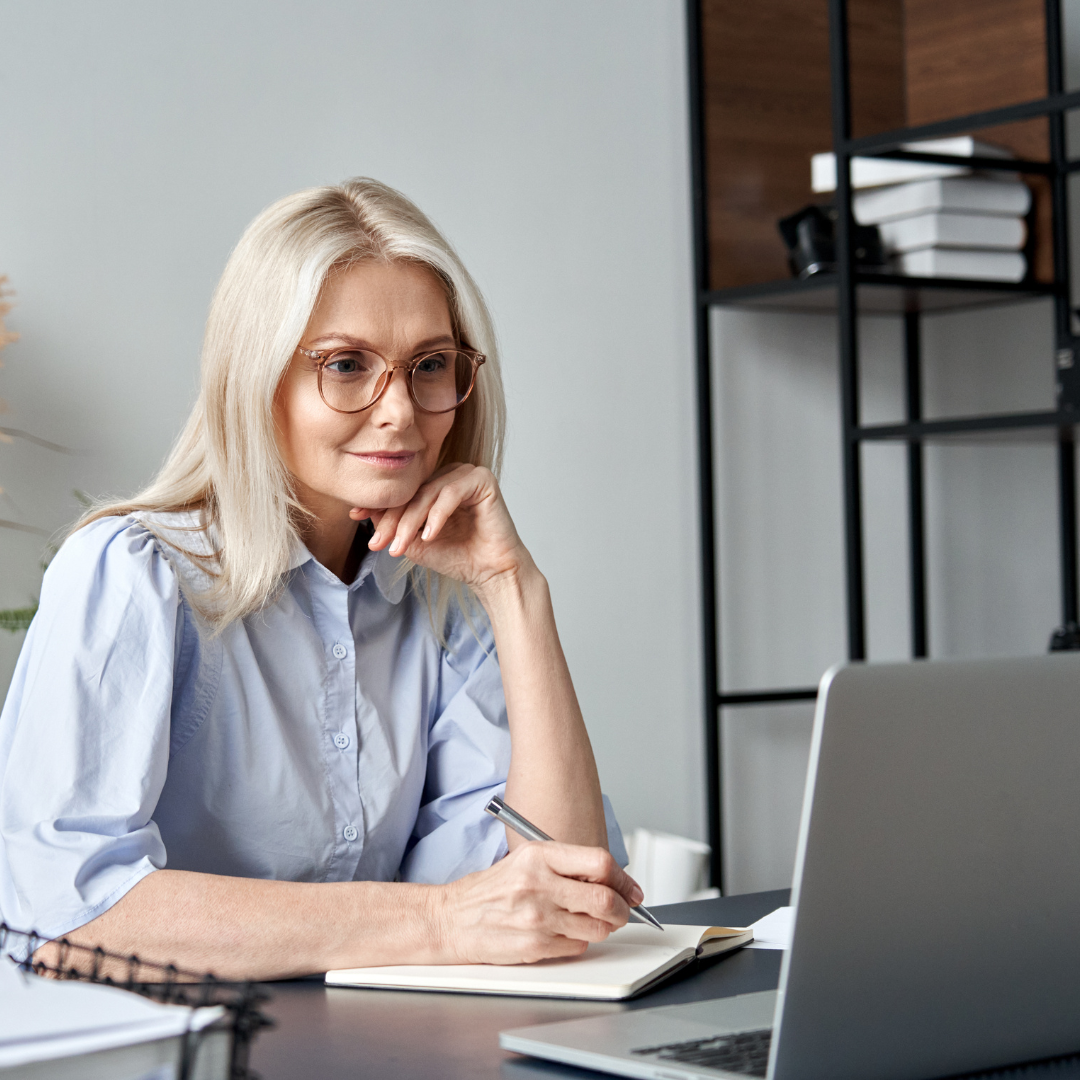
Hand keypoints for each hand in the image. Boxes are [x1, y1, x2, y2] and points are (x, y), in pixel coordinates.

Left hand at [351, 464, 529, 594]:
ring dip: (411, 521)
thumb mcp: (415, 542)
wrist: (490, 573)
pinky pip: (452, 493)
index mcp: (435, 484)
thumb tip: (365, 514)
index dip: (380, 505)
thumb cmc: (459, 557)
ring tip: (401, 546)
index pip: (404, 492)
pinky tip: (429, 536)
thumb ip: (395, 526)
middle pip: (413, 492)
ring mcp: (467, 474)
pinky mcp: (483, 480)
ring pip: (428, 493)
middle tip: (378, 542)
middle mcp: (451, 475)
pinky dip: (437, 515)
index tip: (356, 516)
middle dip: (393, 519)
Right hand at [434, 842, 643, 964]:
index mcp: (539, 855)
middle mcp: (539, 884)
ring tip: (591, 921)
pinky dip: (579, 942)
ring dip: (603, 927)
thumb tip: (610, 878)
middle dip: (623, 909)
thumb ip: (566, 865)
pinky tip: (563, 933)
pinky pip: (577, 947)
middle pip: (605, 898)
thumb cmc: (490, 890)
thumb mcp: (526, 860)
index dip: (623, 878)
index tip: (631, 889)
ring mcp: (537, 917)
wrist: (451, 919)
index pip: (600, 862)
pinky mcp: (534, 945)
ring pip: (597, 927)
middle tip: (623, 911)